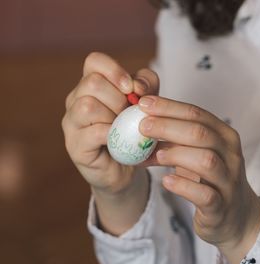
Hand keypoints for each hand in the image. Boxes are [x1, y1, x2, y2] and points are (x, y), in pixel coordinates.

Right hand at [61, 52, 159, 233]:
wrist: (127, 167)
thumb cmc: (133, 130)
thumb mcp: (147, 102)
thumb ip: (147, 84)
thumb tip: (138, 87)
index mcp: (91, 85)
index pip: (94, 61)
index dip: (115, 70)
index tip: (131, 88)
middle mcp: (76, 100)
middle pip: (92, 82)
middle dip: (119, 99)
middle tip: (129, 115)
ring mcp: (72, 123)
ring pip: (87, 106)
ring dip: (114, 117)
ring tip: (123, 128)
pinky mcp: (75, 146)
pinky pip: (93, 132)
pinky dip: (112, 135)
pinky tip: (120, 140)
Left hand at [138, 96, 259, 263]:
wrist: (235, 214)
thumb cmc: (211, 178)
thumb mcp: (195, 153)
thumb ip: (173, 141)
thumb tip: (139, 128)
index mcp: (224, 135)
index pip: (196, 113)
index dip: (169, 107)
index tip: (143, 103)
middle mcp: (231, 154)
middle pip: (200, 133)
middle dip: (168, 127)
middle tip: (142, 126)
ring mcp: (228, 180)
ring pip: (206, 160)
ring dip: (176, 154)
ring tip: (155, 155)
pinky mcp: (221, 205)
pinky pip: (204, 194)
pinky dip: (183, 186)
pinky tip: (166, 181)